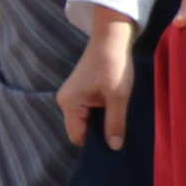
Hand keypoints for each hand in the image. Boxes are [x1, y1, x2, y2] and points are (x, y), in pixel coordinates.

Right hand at [61, 13, 139, 149]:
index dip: (94, 144)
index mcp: (69, 103)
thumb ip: (115, 123)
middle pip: (81, 129)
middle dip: (98, 133)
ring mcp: (72, 95)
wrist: (112, 37)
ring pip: (86, 120)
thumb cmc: (113, 64)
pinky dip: (101, 113)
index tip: (113, 146)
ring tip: (118, 123)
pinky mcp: (81, 91)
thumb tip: (114, 147)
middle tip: (119, 137)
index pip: (78, 136)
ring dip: (101, 122)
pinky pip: (88, 110)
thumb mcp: (118, 96)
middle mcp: (66, 101)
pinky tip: (114, 112)